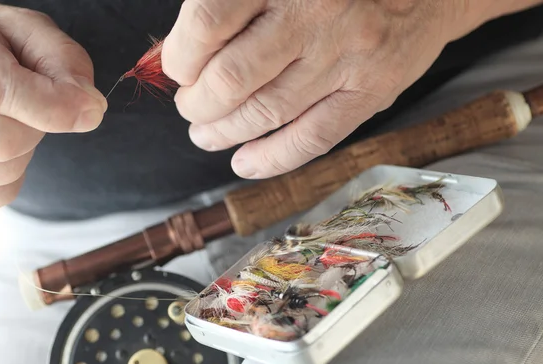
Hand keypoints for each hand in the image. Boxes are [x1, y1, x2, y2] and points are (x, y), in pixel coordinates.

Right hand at [0, 2, 106, 211]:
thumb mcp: (30, 32)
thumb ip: (64, 64)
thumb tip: (90, 109)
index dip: (50, 106)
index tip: (88, 108)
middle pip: (0, 142)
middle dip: (36, 128)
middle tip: (30, 106)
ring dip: (23, 152)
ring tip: (5, 120)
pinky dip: (8, 177)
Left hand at [162, 0, 464, 178]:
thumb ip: (232, 5)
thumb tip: (175, 52)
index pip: (208, 24)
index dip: (180, 57)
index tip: (177, 68)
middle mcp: (316, 12)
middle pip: (231, 78)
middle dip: (197, 104)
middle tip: (190, 107)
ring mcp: (347, 56)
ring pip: (266, 112)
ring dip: (223, 133)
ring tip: (206, 134)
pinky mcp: (372, 91)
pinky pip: (312, 138)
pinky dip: (271, 158)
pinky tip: (245, 162)